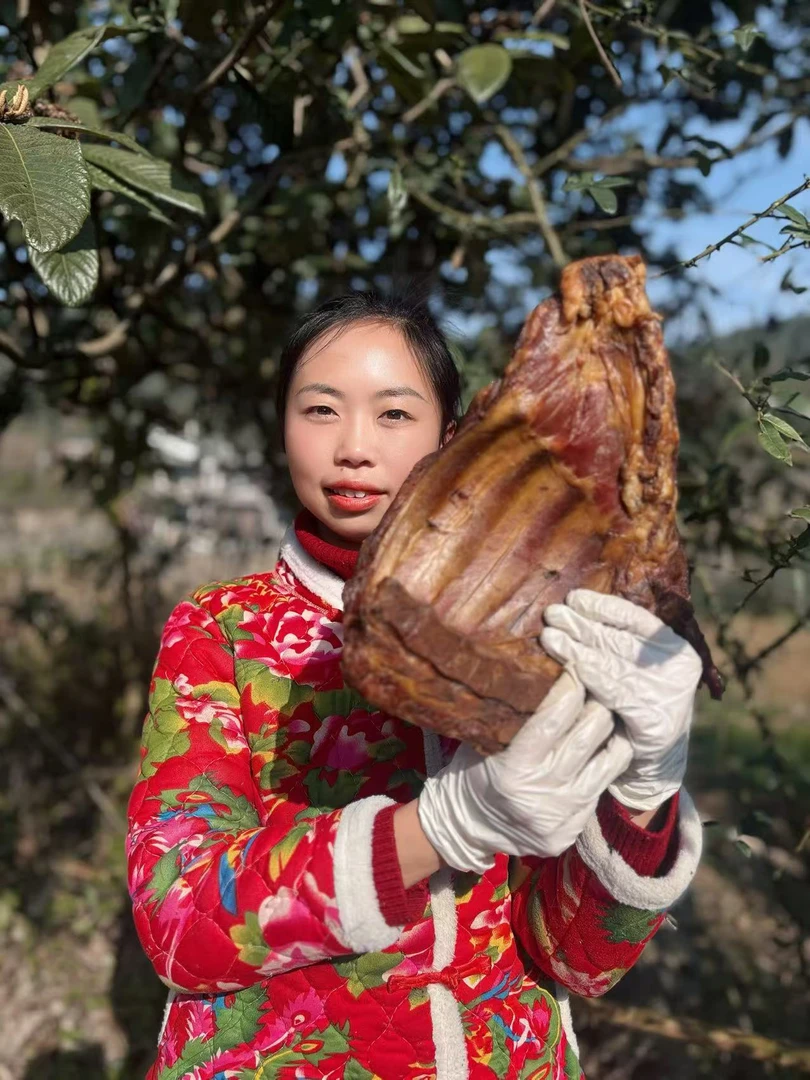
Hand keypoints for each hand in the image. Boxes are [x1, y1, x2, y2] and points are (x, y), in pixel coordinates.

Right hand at [417, 671, 631, 873]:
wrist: (467, 827)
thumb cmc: (471, 771)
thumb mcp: (484, 740)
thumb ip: (516, 716)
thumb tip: (548, 671)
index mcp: (512, 769)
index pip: (551, 720)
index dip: (570, 689)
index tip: (576, 667)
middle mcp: (540, 793)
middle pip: (588, 735)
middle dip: (597, 703)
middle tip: (597, 683)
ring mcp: (562, 814)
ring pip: (608, 760)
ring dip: (611, 730)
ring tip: (609, 710)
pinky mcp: (575, 828)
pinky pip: (604, 784)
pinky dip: (607, 760)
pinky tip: (603, 744)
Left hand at [541, 589, 701, 810]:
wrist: (652, 761)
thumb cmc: (633, 703)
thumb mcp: (631, 667)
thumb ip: (615, 641)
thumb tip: (573, 607)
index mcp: (674, 647)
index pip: (635, 619)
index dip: (603, 607)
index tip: (574, 598)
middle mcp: (678, 667)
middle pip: (619, 639)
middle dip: (582, 625)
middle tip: (552, 614)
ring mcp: (670, 694)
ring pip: (613, 663)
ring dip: (577, 648)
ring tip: (549, 636)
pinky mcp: (655, 720)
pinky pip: (615, 692)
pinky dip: (591, 677)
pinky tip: (570, 667)